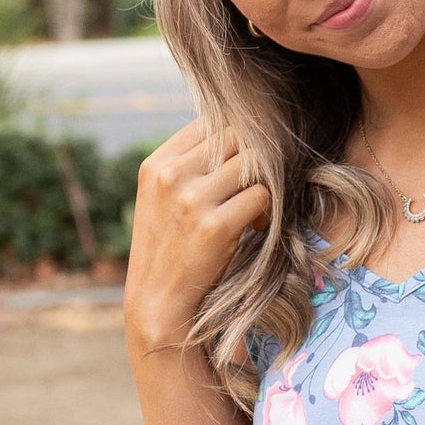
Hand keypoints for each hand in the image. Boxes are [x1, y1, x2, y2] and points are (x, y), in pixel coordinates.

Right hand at [124, 120, 271, 352]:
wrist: (158, 302)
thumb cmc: (168, 248)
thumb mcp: (161, 198)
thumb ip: (188, 164)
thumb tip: (235, 132)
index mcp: (157, 164)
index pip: (211, 123)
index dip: (236, 139)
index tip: (244, 162)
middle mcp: (171, 176)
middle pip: (236, 137)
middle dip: (255, 158)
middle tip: (256, 184)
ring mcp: (192, 200)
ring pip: (253, 164)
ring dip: (264, 183)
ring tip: (255, 208)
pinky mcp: (215, 227)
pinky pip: (262, 196)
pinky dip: (267, 210)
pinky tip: (255, 226)